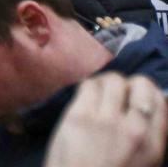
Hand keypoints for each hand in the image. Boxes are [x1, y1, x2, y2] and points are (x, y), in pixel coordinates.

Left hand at [46, 73, 167, 166]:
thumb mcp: (143, 162)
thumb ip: (148, 136)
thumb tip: (146, 106)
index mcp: (153, 145)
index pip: (159, 100)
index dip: (147, 92)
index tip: (136, 96)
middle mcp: (134, 130)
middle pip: (139, 84)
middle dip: (129, 85)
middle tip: (117, 96)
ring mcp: (106, 122)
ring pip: (113, 80)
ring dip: (107, 84)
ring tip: (100, 95)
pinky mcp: (79, 117)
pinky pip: (88, 84)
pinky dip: (88, 86)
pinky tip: (85, 98)